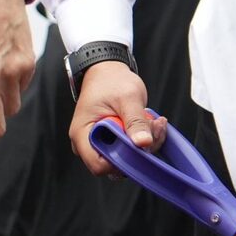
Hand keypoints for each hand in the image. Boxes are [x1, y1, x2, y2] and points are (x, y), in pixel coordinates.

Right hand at [66, 60, 166, 175]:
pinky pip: (129, 150)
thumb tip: (143, 143)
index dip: (121, 161)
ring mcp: (100, 143)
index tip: (139, 144)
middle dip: (139, 150)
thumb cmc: (110, 81)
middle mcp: (87, 143)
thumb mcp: (127, 97)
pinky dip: (143, 139)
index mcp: (82, 133)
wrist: (107, 71)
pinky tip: (150, 123)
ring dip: (145, 144)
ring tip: (153, 121)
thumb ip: (135, 121)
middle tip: (153, 127)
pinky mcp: (111, 141)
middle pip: (114, 165)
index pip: (99, 165)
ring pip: (125, 159)